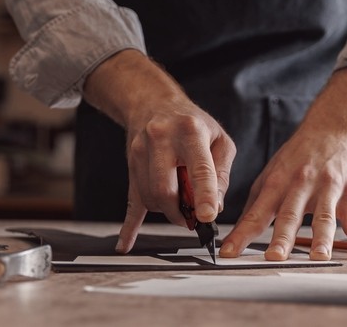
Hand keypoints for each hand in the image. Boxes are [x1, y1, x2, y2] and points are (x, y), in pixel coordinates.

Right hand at [82, 50, 235, 252]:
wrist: (153, 102)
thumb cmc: (192, 123)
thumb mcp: (219, 139)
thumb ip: (221, 173)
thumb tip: (216, 207)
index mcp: (190, 131)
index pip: (199, 168)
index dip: (204, 195)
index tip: (208, 216)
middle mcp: (161, 139)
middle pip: (166, 189)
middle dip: (181, 212)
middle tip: (193, 219)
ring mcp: (140, 152)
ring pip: (151, 197)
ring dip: (167, 211)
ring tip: (180, 207)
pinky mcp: (131, 166)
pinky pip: (130, 201)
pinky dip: (129, 226)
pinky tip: (124, 244)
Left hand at [219, 65, 346, 260]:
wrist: (331, 128)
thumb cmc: (297, 156)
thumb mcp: (270, 174)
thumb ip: (256, 205)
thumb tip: (238, 232)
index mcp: (276, 183)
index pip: (256, 214)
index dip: (242, 234)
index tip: (229, 253)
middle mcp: (299, 186)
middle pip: (289, 215)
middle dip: (282, 237)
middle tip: (274, 257)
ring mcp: (326, 189)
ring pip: (324, 217)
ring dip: (322, 239)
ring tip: (319, 257)